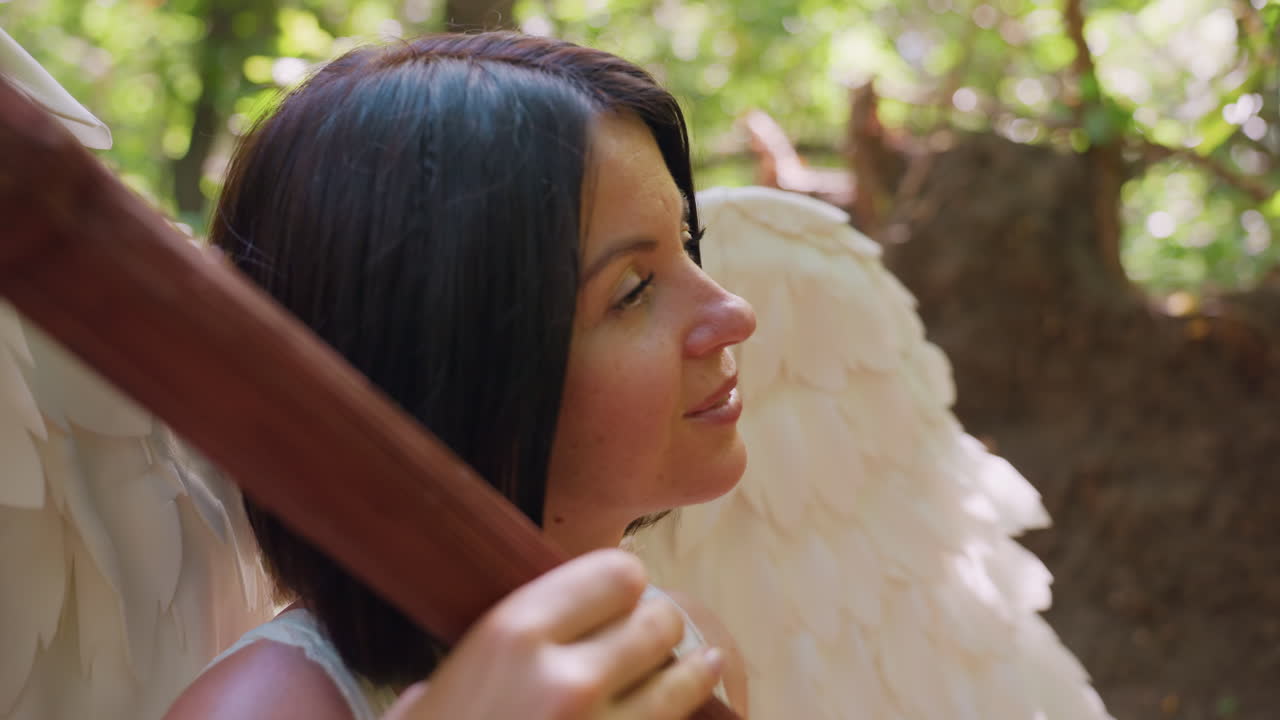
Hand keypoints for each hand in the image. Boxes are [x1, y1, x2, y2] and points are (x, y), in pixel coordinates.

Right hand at [381, 549, 724, 719]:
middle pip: (659, 622)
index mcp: (514, 634)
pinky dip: (683, 715)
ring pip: (684, 679)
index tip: (618, 601)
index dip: (622, 589)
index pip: (618, 574)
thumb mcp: (431, 698)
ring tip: (700, 666)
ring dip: (687, 672)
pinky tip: (693, 707)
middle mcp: (569, 677)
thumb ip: (494, 657)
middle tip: (650, 640)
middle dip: (657, 630)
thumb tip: (531, 639)